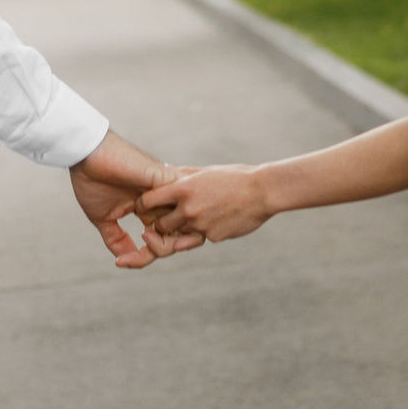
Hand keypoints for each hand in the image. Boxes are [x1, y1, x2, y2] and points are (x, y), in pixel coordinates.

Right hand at [68, 127, 180, 267]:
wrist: (86, 154)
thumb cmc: (92, 180)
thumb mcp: (104, 218)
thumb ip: (116, 239)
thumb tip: (123, 260)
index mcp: (150, 208)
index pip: (162, 238)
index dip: (146, 256)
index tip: (123, 262)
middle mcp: (162, 200)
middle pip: (179, 234)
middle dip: (161, 251)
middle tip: (136, 257)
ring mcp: (167, 190)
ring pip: (186, 223)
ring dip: (167, 241)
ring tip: (144, 240)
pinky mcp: (166, 180)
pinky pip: (184, 203)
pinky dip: (173, 223)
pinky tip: (151, 231)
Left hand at [143, 165, 276, 248]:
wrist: (263, 192)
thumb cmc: (235, 177)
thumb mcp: (206, 171)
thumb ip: (183, 173)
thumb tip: (165, 170)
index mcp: (183, 189)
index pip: (148, 201)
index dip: (144, 206)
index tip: (146, 207)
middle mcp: (188, 209)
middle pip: (160, 225)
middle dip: (162, 224)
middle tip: (168, 218)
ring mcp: (200, 225)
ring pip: (179, 234)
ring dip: (183, 230)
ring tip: (197, 218)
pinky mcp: (212, 237)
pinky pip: (200, 238)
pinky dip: (204, 232)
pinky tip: (218, 220)